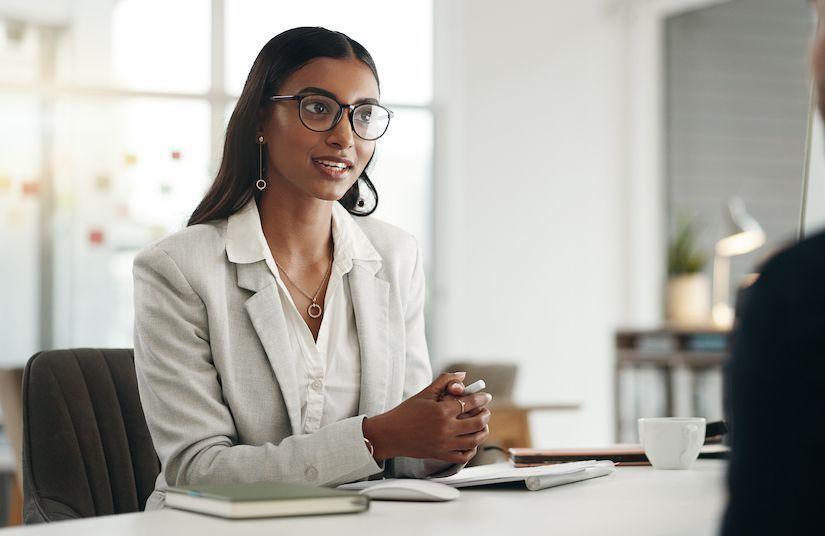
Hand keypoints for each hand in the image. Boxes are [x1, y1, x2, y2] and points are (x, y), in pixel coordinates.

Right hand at [362, 372, 491, 463]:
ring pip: (474, 440)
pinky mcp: (441, 455)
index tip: (486, 397)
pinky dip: (471, 449)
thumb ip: (444, 381)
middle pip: (477, 422)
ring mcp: (445, 443)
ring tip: (483, 426)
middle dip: (485, 415)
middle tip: (486, 411)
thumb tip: (462, 375)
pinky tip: (471, 442)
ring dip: (483, 432)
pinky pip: (463, 456)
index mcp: (442, 410)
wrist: (390, 434)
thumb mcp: (424, 393)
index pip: (470, 402)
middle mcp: (446, 428)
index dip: (481, 398)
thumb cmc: (406, 412)